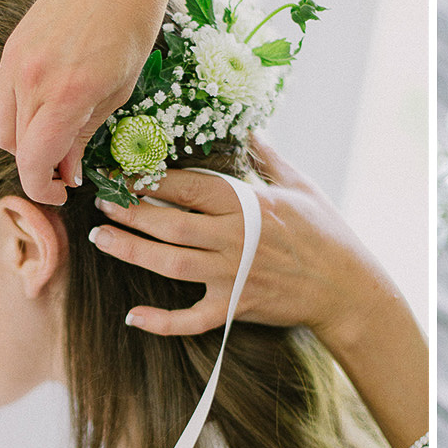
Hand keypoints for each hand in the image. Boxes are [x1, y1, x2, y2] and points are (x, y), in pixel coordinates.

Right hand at [0, 0, 172, 204]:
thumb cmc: (133, 30)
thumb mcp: (119, 92)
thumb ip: (85, 134)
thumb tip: (66, 171)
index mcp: (63, 95)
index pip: (32, 161)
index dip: (41, 188)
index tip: (59, 194)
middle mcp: (29, 79)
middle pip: (11, 147)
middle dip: (34, 166)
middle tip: (65, 168)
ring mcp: (14, 60)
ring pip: (0, 123)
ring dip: (22, 141)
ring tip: (57, 138)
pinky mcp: (11, 46)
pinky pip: (1, 95)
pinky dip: (18, 112)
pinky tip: (48, 108)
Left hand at [86, 138, 384, 342]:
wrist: (347, 287)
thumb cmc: (326, 232)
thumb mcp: (301, 185)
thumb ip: (269, 156)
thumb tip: (250, 126)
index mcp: (248, 205)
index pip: (187, 186)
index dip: (149, 178)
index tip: (122, 169)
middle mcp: (235, 239)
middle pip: (168, 225)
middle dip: (129, 212)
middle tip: (100, 201)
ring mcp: (233, 276)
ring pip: (169, 264)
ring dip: (131, 251)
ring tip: (102, 238)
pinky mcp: (235, 307)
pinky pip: (191, 319)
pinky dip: (161, 321)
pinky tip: (133, 317)